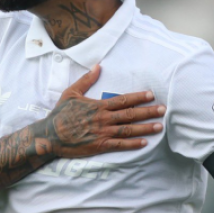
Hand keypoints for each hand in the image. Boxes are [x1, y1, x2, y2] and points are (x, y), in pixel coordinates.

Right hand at [43, 65, 164, 157]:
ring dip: (145, 128)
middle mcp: (103, 119)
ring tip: (159, 126)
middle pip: (130, 114)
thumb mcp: (71, 93)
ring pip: (128, 130)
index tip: (151, 95)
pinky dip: (132, 144)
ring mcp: (102, 133)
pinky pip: (119, 145)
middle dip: (148, 112)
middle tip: (163, 110)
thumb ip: (86, 79)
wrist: (50, 135)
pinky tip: (144, 142)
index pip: (122, 100)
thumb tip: (98, 66)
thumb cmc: (60, 114)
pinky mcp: (99, 146)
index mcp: (98, 105)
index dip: (138, 97)